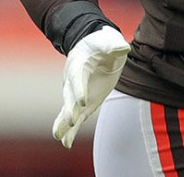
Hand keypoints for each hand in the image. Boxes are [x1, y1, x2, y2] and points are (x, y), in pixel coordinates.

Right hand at [52, 25, 129, 147]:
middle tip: (71, 121)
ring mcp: (77, 93)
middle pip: (70, 96)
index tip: (82, 101)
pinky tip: (66, 142)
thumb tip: (124, 48)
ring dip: (64, 122)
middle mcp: (73, 81)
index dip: (80, 90)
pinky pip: (77, 116)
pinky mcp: (84, 102)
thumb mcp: (109, 41)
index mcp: (78, 65)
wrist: (96, 48)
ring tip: (59, 137)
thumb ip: (115, 45)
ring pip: (68, 109)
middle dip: (70, 109)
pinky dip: (71, 129)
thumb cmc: (102, 43)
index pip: (78, 79)